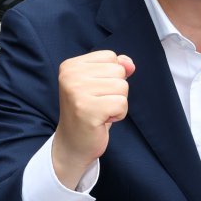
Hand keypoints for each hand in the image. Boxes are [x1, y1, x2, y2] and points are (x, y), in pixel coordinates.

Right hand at [51, 51, 135, 189]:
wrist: (74, 143)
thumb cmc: (90, 110)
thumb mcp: (101, 82)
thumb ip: (117, 66)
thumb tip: (129, 64)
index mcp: (71, 65)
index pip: (111, 57)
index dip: (111, 76)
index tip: (95, 91)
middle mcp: (70, 76)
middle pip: (118, 71)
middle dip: (116, 90)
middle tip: (98, 103)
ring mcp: (77, 92)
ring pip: (122, 86)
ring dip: (118, 102)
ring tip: (100, 111)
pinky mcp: (88, 109)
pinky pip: (122, 103)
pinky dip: (119, 114)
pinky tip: (102, 120)